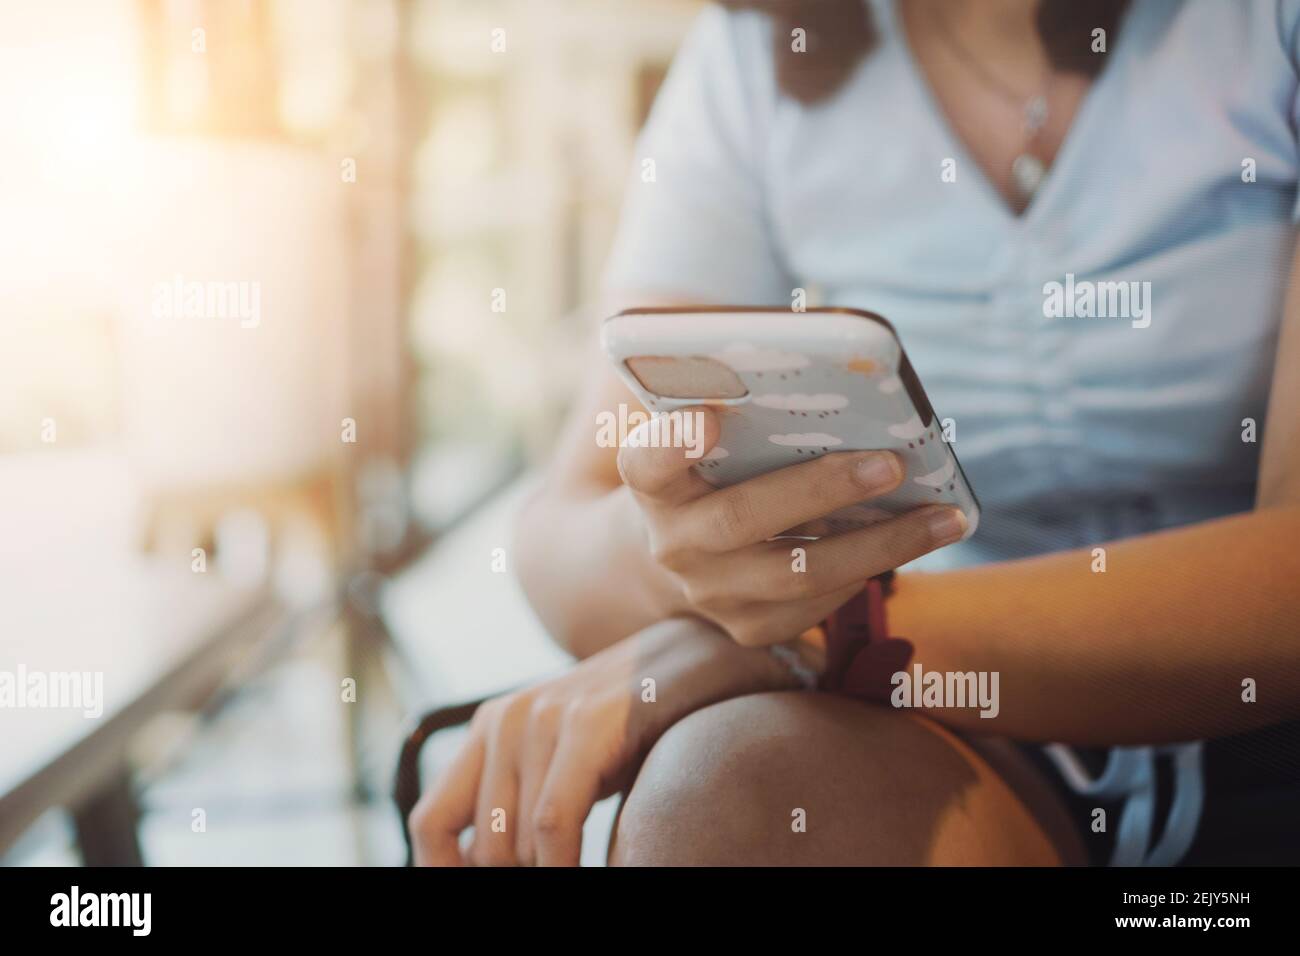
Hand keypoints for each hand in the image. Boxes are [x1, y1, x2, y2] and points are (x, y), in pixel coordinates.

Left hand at [408, 617, 794, 865]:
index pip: (431, 822)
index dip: (442, 871)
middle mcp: (506, 718)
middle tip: (559, 875)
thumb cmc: (638, 721)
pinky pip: (552, 822)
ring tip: (586, 864)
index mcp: (491, 727)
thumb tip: (487, 861)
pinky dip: (564, 862)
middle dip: (518, 875)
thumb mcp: (567, 758)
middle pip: (483, 844)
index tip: (478, 892)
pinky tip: (592, 869)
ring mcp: (543, 716)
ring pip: (516, 842)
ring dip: (550, 870)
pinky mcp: (585, 724)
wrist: (703, 653)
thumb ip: (524, 798)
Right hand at [617, 406, 965, 646]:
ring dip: (878, 545)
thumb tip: (842, 384)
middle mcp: (672, 544)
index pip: (645, 462)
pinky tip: (913, 542)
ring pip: (796, 575)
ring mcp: (710, 594)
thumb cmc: (716, 470)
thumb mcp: (710, 439)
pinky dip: (867, 572)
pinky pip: (816, 606)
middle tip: (890, 463)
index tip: (710, 416)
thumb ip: (747, 414)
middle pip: (740, 520)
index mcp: (654, 483)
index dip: (673, 443)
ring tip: (944, 518)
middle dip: (821, 489)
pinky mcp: (748, 629)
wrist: (684, 551)